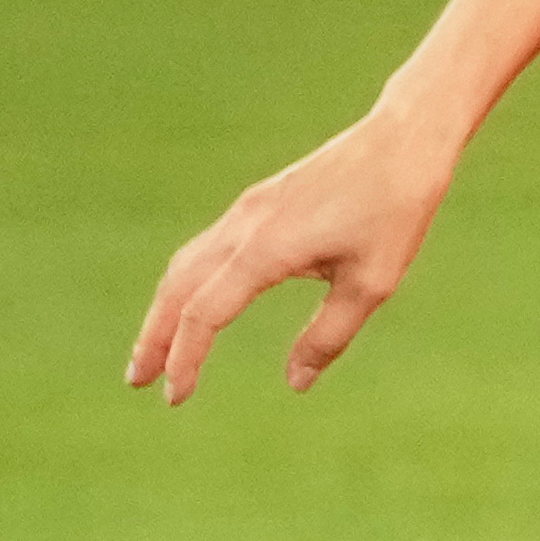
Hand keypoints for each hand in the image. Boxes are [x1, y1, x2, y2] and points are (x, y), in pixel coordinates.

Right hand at [126, 105, 460, 402]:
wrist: (402, 142)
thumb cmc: (395, 213)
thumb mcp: (371, 285)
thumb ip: (328, 336)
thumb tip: (295, 383)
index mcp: (265, 250)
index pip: (204, 314)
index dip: (185, 358)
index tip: (175, 397)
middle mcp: (244, 227)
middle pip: (177, 288)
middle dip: (154, 336)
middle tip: (137, 380)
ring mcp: (247, 210)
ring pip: (186, 264)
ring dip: (165, 308)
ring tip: (156, 349)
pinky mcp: (258, 202)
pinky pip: (206, 247)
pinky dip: (188, 281)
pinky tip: (195, 301)